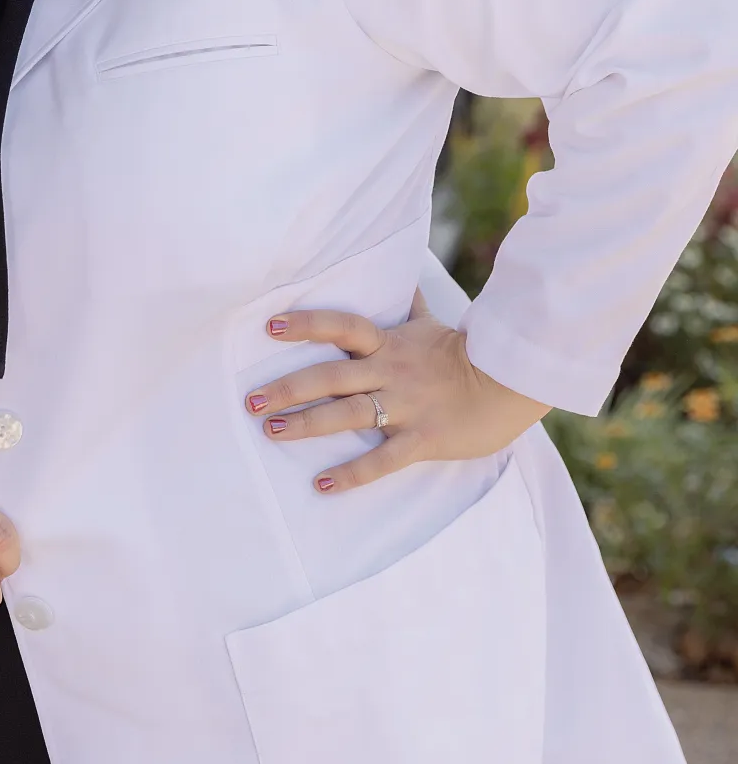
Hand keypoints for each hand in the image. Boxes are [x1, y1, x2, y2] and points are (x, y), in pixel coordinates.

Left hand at [244, 289, 550, 493]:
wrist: (512, 384)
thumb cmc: (466, 355)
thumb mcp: (432, 326)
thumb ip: (408, 307)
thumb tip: (401, 278)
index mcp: (390, 343)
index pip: (342, 326)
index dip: (307, 324)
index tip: (270, 326)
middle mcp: (391, 372)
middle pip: (331, 375)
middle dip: (288, 387)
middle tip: (251, 401)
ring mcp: (406, 406)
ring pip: (348, 414)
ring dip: (306, 424)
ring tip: (271, 432)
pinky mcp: (423, 439)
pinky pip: (383, 459)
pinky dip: (352, 473)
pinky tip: (321, 485)